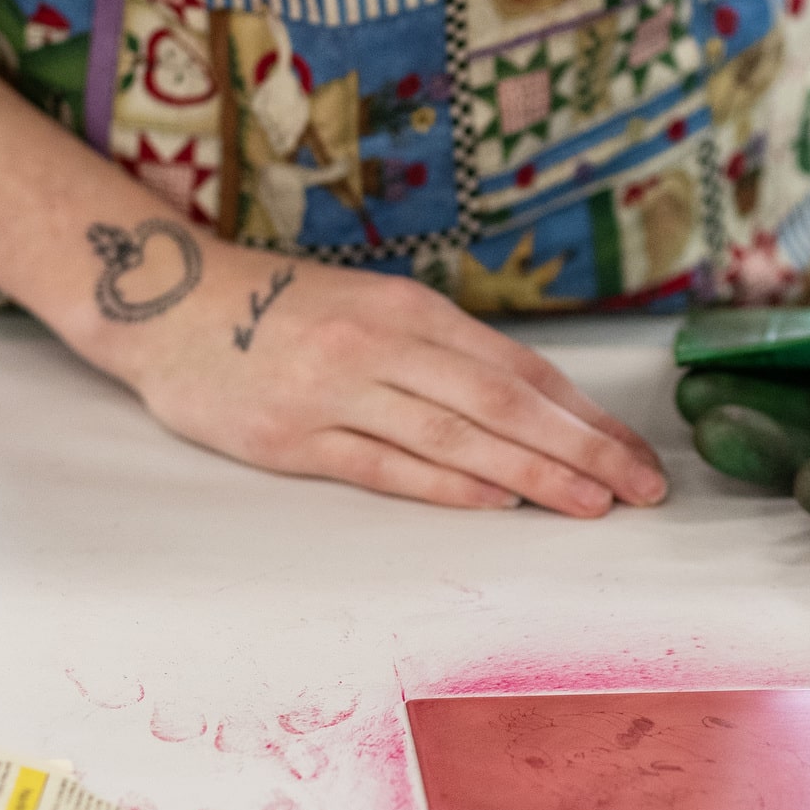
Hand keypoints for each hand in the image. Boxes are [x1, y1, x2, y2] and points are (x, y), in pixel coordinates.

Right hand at [69, 239, 665, 517]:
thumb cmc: (280, 311)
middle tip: (642, 487)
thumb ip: (440, 353)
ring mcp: (336, 391)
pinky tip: (496, 503)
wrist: (167, 305)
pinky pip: (385, 465)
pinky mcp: (292, 438)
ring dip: (530, 473)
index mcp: (410, 310)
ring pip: (455, 436)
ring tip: (590, 504)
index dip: (584, 414)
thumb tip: (532, 408)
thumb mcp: (370, 309)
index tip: (635, 452)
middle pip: (503, 402)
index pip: (519, 368)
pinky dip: (446, 485)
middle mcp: (382, 344)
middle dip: (582, 448)